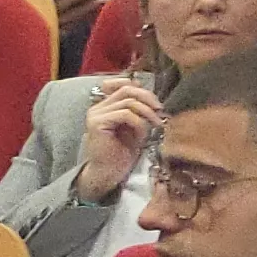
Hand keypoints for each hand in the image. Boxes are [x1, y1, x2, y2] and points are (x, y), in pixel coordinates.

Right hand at [75, 75, 161, 203]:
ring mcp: (95, 114)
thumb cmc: (123, 151)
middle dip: (149, 98)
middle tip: (161, 111)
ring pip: (129, 102)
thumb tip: (154, 98)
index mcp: (106, 106)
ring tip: (154, 126)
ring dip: (146, 113)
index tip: (156, 103)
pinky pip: (125, 114)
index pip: (123, 84)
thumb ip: (139, 110)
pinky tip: (142, 135)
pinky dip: (139, 123)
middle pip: (128, 90)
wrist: (110, 172)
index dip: (142, 89)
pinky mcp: (97, 123)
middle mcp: (98, 107)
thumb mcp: (136, 126)